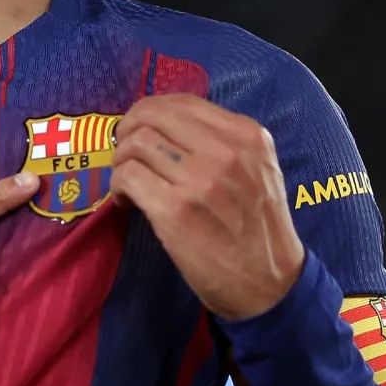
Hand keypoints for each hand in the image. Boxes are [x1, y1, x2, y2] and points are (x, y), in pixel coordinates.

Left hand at [110, 93, 304, 320]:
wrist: (268, 284)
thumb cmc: (258, 230)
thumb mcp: (258, 170)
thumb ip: (223, 143)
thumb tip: (166, 127)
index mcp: (247, 136)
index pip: (182, 102)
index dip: (150, 112)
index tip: (139, 130)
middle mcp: (226, 151)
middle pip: (153, 116)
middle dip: (128, 131)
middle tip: (123, 152)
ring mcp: (200, 179)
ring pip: (136, 145)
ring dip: (120, 162)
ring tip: (126, 182)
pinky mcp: (175, 210)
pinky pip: (128, 177)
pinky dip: (117, 186)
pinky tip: (126, 202)